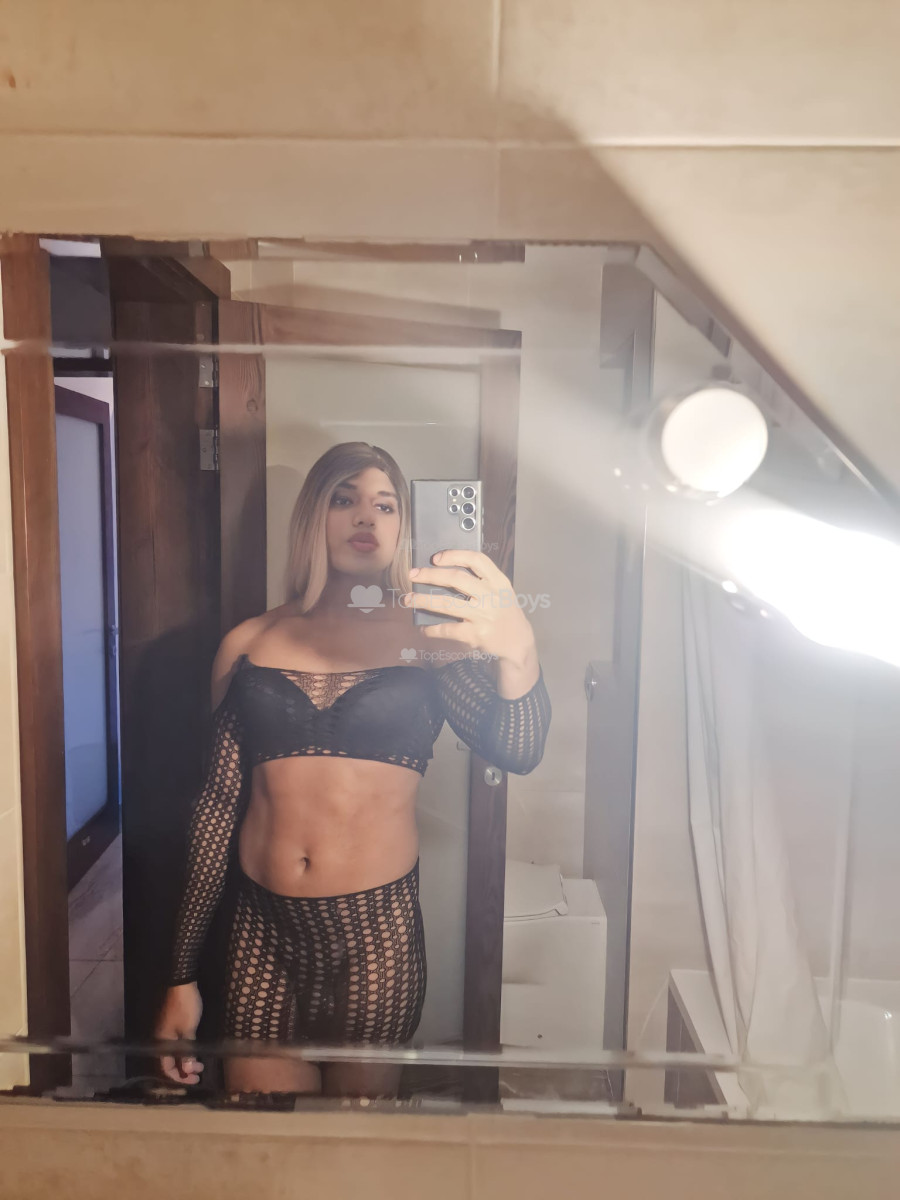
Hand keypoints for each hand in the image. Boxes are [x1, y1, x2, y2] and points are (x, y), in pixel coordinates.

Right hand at [154, 983, 203, 1084]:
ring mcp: (166, 1032)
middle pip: (169, 1063)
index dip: (179, 1078)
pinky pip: (176, 1045)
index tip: (193, 1080)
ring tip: (200, 1065)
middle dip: (184, 1071)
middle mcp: (161, 1040)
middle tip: (199, 1074)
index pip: (166, 1068)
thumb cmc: (185, 1007)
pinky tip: (195, 1052)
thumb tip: (186, 1071)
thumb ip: (187, 1051)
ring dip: (185, 1061)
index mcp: (162, 1043)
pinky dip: (185, 1052)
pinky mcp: (171, 1025)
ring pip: (173, 1054)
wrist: (182, 983)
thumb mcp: (188, 1030)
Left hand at [403, 549, 537, 665]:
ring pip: (446, 603)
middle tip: (412, 575)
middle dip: (430, 575)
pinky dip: (432, 629)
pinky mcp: (475, 634)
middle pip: (456, 578)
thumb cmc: (504, 612)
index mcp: (499, 581)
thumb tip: (443, 571)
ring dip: (423, 601)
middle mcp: (491, 596)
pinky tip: (424, 629)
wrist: (518, 642)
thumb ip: (481, 580)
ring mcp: (483, 615)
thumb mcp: (501, 591)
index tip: (435, 558)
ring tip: (408, 600)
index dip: (454, 555)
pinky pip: (447, 629)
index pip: (476, 559)